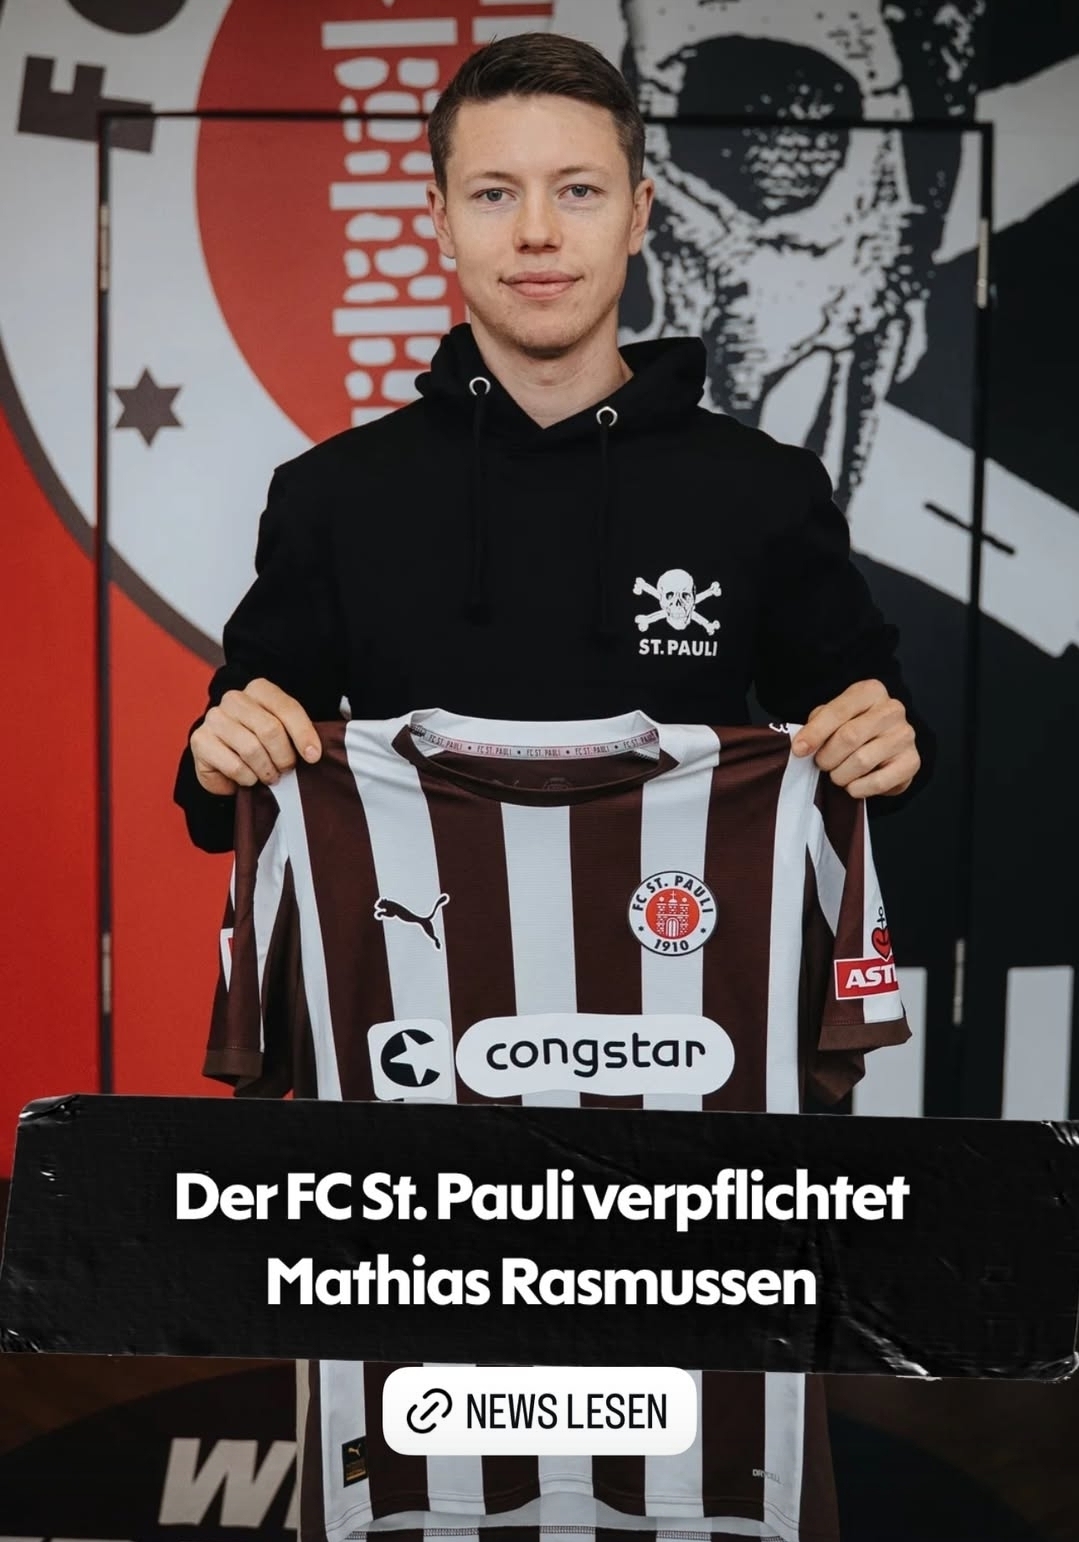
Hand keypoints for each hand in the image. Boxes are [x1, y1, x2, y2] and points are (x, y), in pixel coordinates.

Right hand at [190, 678, 320, 795]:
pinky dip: (247, 778)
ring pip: (251, 749)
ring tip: (269, 776)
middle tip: (286, 770)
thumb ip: (299, 734)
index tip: (313, 756)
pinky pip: (234, 765)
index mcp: (259, 689)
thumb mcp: (284, 733)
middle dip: (284, 757)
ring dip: (266, 770)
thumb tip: (314, 752)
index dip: (304, 734)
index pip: (287, 708)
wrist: (226, 762)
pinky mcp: (200, 741)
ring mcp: (214, 718)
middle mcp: (234, 699)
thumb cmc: (262, 745)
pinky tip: (249, 778)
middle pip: (270, 729)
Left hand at [790, 680, 919, 797]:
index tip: (799, 750)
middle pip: (849, 737)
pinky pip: (878, 782)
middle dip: (827, 757)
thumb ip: (817, 724)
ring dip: (840, 775)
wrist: (885, 745)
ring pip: (861, 761)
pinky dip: (858, 788)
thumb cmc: (852, 727)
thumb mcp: (832, 717)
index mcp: (870, 691)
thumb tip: (802, 745)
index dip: (815, 733)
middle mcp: (892, 709)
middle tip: (822, 764)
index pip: (838, 711)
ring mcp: (905, 735)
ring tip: (838, 774)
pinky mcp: (912, 762)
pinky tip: (853, 785)